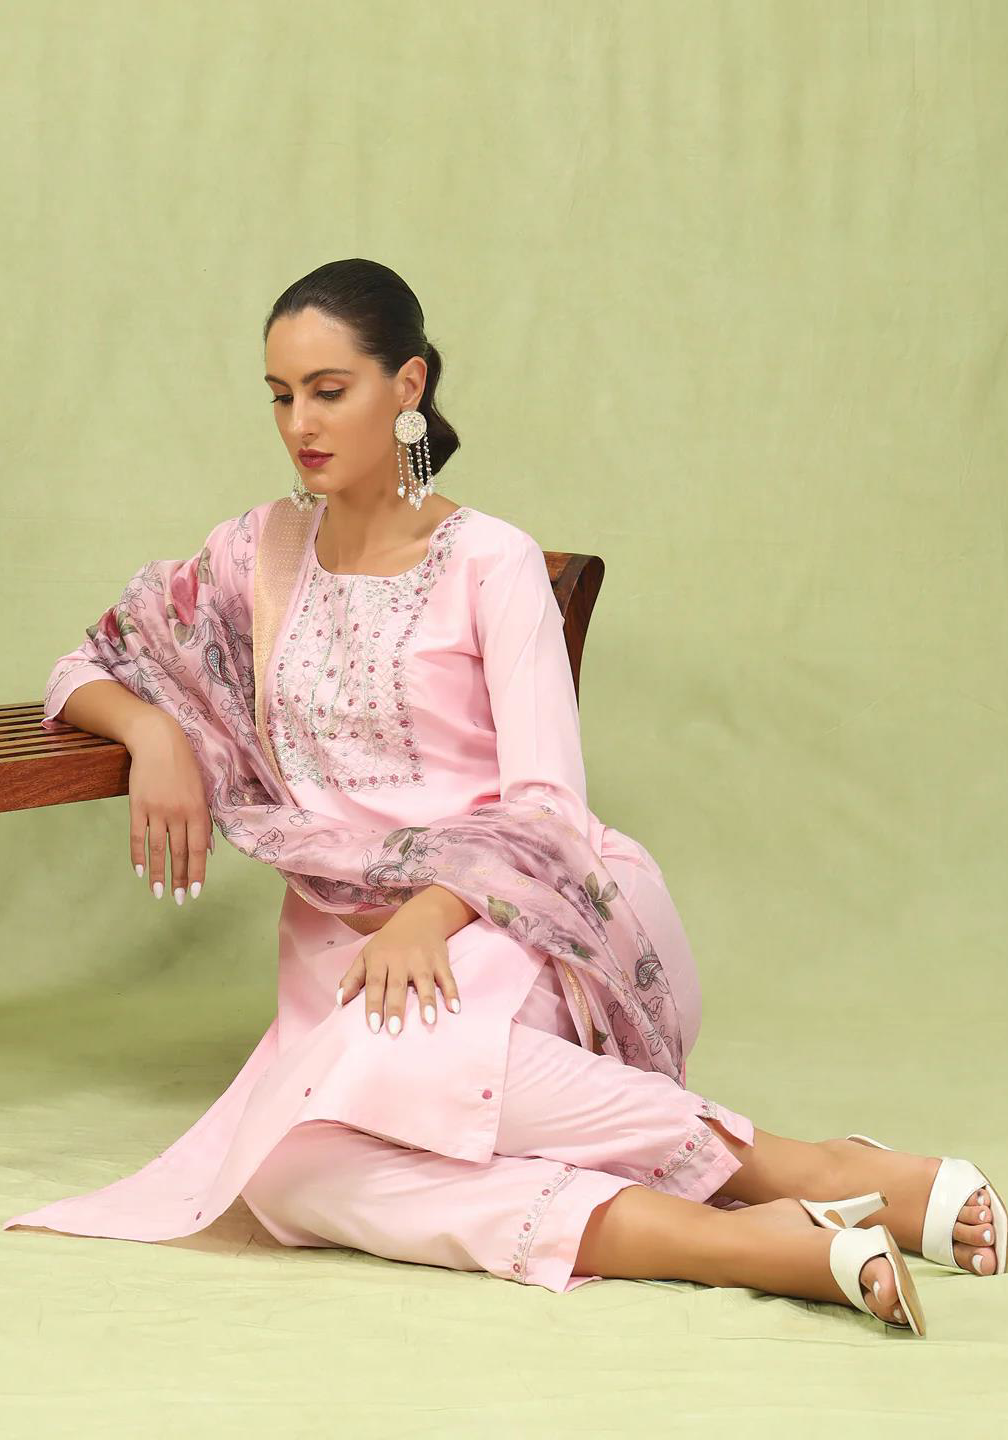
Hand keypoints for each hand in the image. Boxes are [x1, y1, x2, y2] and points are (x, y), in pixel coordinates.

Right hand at [126, 711, 212, 903]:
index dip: (197, 872)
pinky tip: (140, 872)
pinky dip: (138, 855)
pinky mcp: (137, 806)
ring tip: (159, 893)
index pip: (198, 849)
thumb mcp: (201, 791)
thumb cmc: (184, 766)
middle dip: (179, 879)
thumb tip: (206, 850)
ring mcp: (157, 810)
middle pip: (179, 853)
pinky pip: (137, 836)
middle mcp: (178, 813)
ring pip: (158, 849)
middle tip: (178, 900)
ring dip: (159, 873)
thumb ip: (204, 821)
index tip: (195, 892)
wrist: (158, 741)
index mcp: (198, 810)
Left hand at [335, 917, 461, 1034]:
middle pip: (397, 985)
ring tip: (429, 1021)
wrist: (420, 916)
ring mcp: (422, 959)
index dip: (373, 1004)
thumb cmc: (388, 942)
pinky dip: (452, 992)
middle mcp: (401, 959)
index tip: (373, 1026)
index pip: (374, 983)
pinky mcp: (440, 959)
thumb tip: (339, 1001)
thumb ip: (352, 978)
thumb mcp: (366, 955)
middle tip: (395, 1030)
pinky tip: (454, 1008)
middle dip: (395, 1007)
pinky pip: (447, 977)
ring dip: (427, 1001)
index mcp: (380, 959)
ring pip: (424, 981)